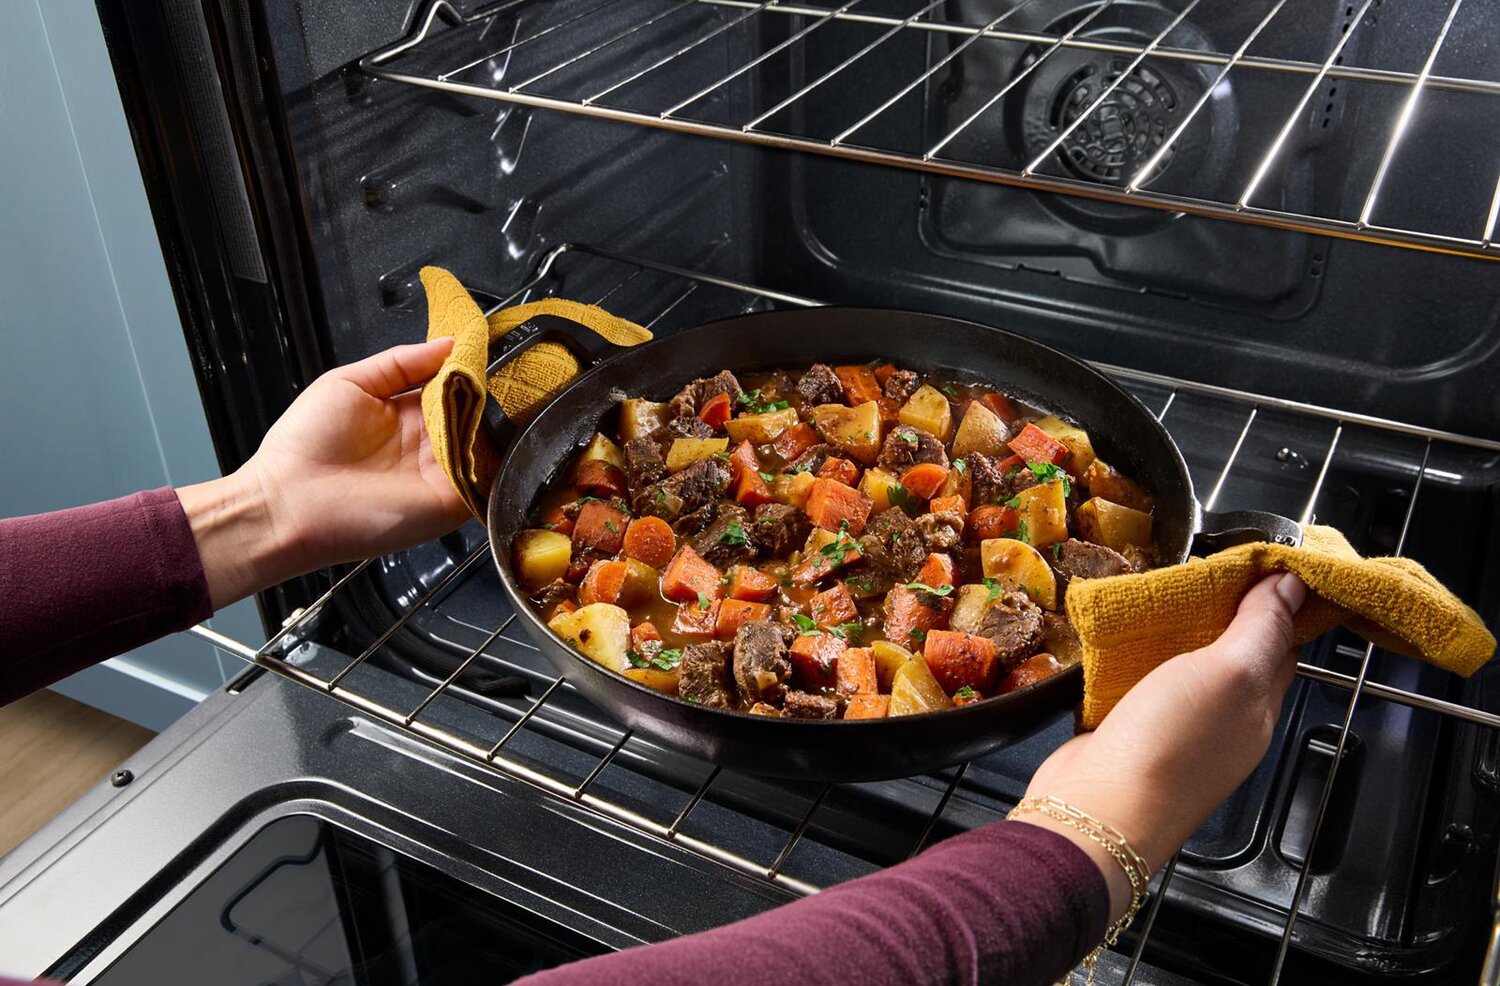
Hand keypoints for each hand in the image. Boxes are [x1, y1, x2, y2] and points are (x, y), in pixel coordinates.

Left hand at [178, 338, 469, 606]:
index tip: (477, 347)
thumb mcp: (349, 383)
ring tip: (477, 397)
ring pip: (486, 439)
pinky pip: (484, 473)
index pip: (453, 387)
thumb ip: (400, 362)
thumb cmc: (305, 445)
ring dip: (485, 418)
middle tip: (483, 371)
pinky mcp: (450, 500)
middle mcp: (430, 444)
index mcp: (409, 415)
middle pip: (475, 411)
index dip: (465, 368)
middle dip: (482, 390)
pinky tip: (473, 429)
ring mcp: (443, 473)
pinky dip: (486, 451)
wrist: (288, 502)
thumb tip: (449, 343)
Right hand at [1019, 573, 1307, 917]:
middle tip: (1201, 564)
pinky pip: (1141, 681)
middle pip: (1231, 652)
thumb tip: (1293, 584)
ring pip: (1183, 665)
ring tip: (1159, 589)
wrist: (1097, 807)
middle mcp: (1224, 720)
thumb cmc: (1172, 743)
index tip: (1258, 558)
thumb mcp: (1229, 672)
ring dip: (1174, 631)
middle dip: (1221, 609)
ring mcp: (1176, 727)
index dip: (1275, 600)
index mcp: (1259, 707)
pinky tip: (1122, 633)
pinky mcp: (1130, 729)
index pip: (1281, 643)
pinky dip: (1136, 655)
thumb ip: (1261, 628)